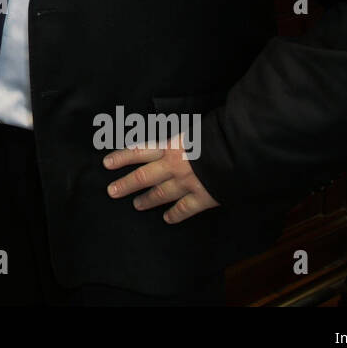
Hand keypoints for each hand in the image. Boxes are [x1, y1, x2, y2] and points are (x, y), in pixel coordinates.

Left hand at [103, 134, 220, 223]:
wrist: (240, 150)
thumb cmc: (219, 134)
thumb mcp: (194, 129)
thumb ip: (182, 138)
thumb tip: (176, 141)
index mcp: (172, 146)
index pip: (140, 151)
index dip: (122, 157)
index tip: (107, 164)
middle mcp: (174, 166)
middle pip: (143, 176)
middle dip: (126, 184)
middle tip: (112, 191)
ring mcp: (187, 183)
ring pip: (160, 194)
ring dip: (147, 200)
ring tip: (137, 205)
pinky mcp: (202, 197)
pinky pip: (184, 209)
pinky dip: (175, 215)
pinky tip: (167, 218)